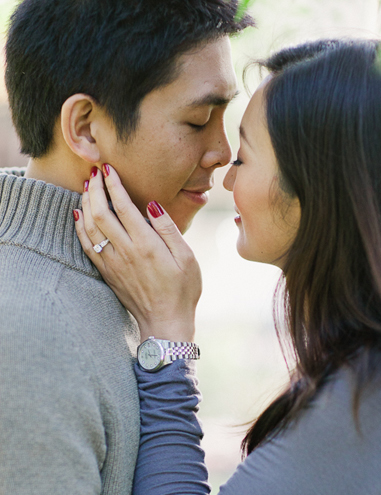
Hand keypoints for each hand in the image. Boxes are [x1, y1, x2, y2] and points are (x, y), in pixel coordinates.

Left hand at [74, 166, 200, 340]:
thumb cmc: (182, 291)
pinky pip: (86, 245)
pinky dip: (79, 227)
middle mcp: (126, 252)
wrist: (166, 325)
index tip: (108, 168)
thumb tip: (152, 205)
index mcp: (147, 245)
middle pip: (100, 212)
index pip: (123, 206)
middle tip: (94, 173)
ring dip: (85, 203)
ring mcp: (113, 263)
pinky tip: (78, 214)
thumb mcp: (187, 259)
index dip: (113, 184)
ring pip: (90, 226)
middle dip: (94, 188)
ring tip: (86, 188)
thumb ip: (169, 229)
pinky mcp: (107, 273)